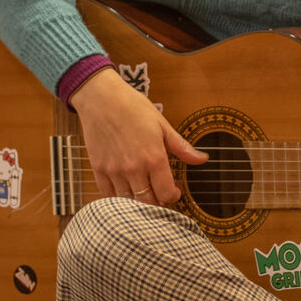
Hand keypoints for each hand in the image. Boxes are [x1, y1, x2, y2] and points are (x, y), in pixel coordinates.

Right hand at [70, 67, 207, 204]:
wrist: (101, 98)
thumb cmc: (133, 107)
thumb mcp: (162, 125)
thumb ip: (182, 147)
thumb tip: (202, 159)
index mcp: (153, 158)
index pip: (166, 194)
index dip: (174, 196)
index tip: (175, 190)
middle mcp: (133, 168)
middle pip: (148, 203)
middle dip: (158, 202)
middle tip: (160, 192)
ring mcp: (114, 170)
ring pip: (128, 202)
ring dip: (138, 201)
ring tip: (144, 190)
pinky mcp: (98, 169)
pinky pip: (108, 195)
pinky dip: (118, 197)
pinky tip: (126, 188)